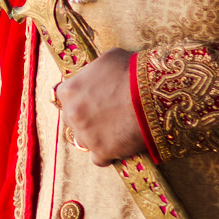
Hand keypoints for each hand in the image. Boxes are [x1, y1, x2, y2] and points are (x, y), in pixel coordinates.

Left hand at [54, 46, 145, 165]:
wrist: (153, 94)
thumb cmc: (132, 71)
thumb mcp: (108, 59)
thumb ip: (95, 69)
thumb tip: (97, 71)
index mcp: (68, 90)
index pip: (65, 97)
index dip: (79, 98)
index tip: (91, 98)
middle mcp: (71, 114)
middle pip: (72, 119)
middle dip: (85, 117)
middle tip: (105, 114)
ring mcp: (85, 135)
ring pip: (83, 140)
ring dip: (95, 136)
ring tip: (113, 130)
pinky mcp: (102, 151)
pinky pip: (98, 158)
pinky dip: (107, 154)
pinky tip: (118, 146)